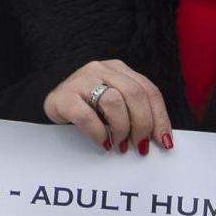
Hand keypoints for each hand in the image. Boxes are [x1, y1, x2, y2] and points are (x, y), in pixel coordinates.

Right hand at [43, 59, 173, 154]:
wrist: (53, 105)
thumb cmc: (89, 108)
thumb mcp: (115, 105)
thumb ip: (135, 112)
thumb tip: (160, 138)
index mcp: (119, 70)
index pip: (149, 90)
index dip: (160, 117)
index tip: (163, 141)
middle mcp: (101, 69)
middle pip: (134, 94)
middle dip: (142, 124)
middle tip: (140, 146)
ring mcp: (81, 80)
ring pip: (113, 102)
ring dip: (121, 129)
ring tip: (119, 145)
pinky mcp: (64, 96)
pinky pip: (87, 116)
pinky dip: (99, 133)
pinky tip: (102, 142)